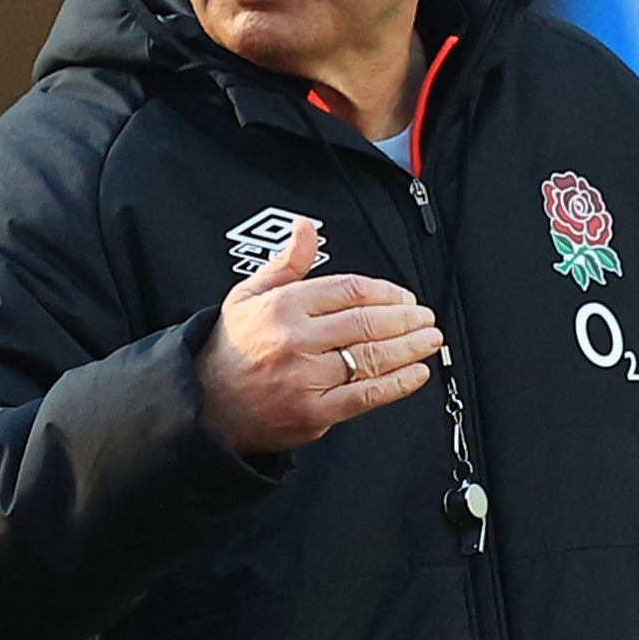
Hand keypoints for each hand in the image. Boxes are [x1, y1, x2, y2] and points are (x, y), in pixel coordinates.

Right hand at [198, 217, 442, 454]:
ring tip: (429, 340)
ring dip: (409, 348)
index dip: (386, 292)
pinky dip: (397, 384)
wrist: (209, 406)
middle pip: (366, 322)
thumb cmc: (233, 348)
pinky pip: (365, 396)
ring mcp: (306, 378)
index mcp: (282, 306)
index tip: (404, 296)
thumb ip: (287, 262)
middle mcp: (295, 339)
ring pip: (371, 357)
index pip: (349, 290)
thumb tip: (306, 226)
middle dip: (406, 319)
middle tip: (426, 317)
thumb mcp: (250, 295)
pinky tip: (417, 374)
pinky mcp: (314, 413)